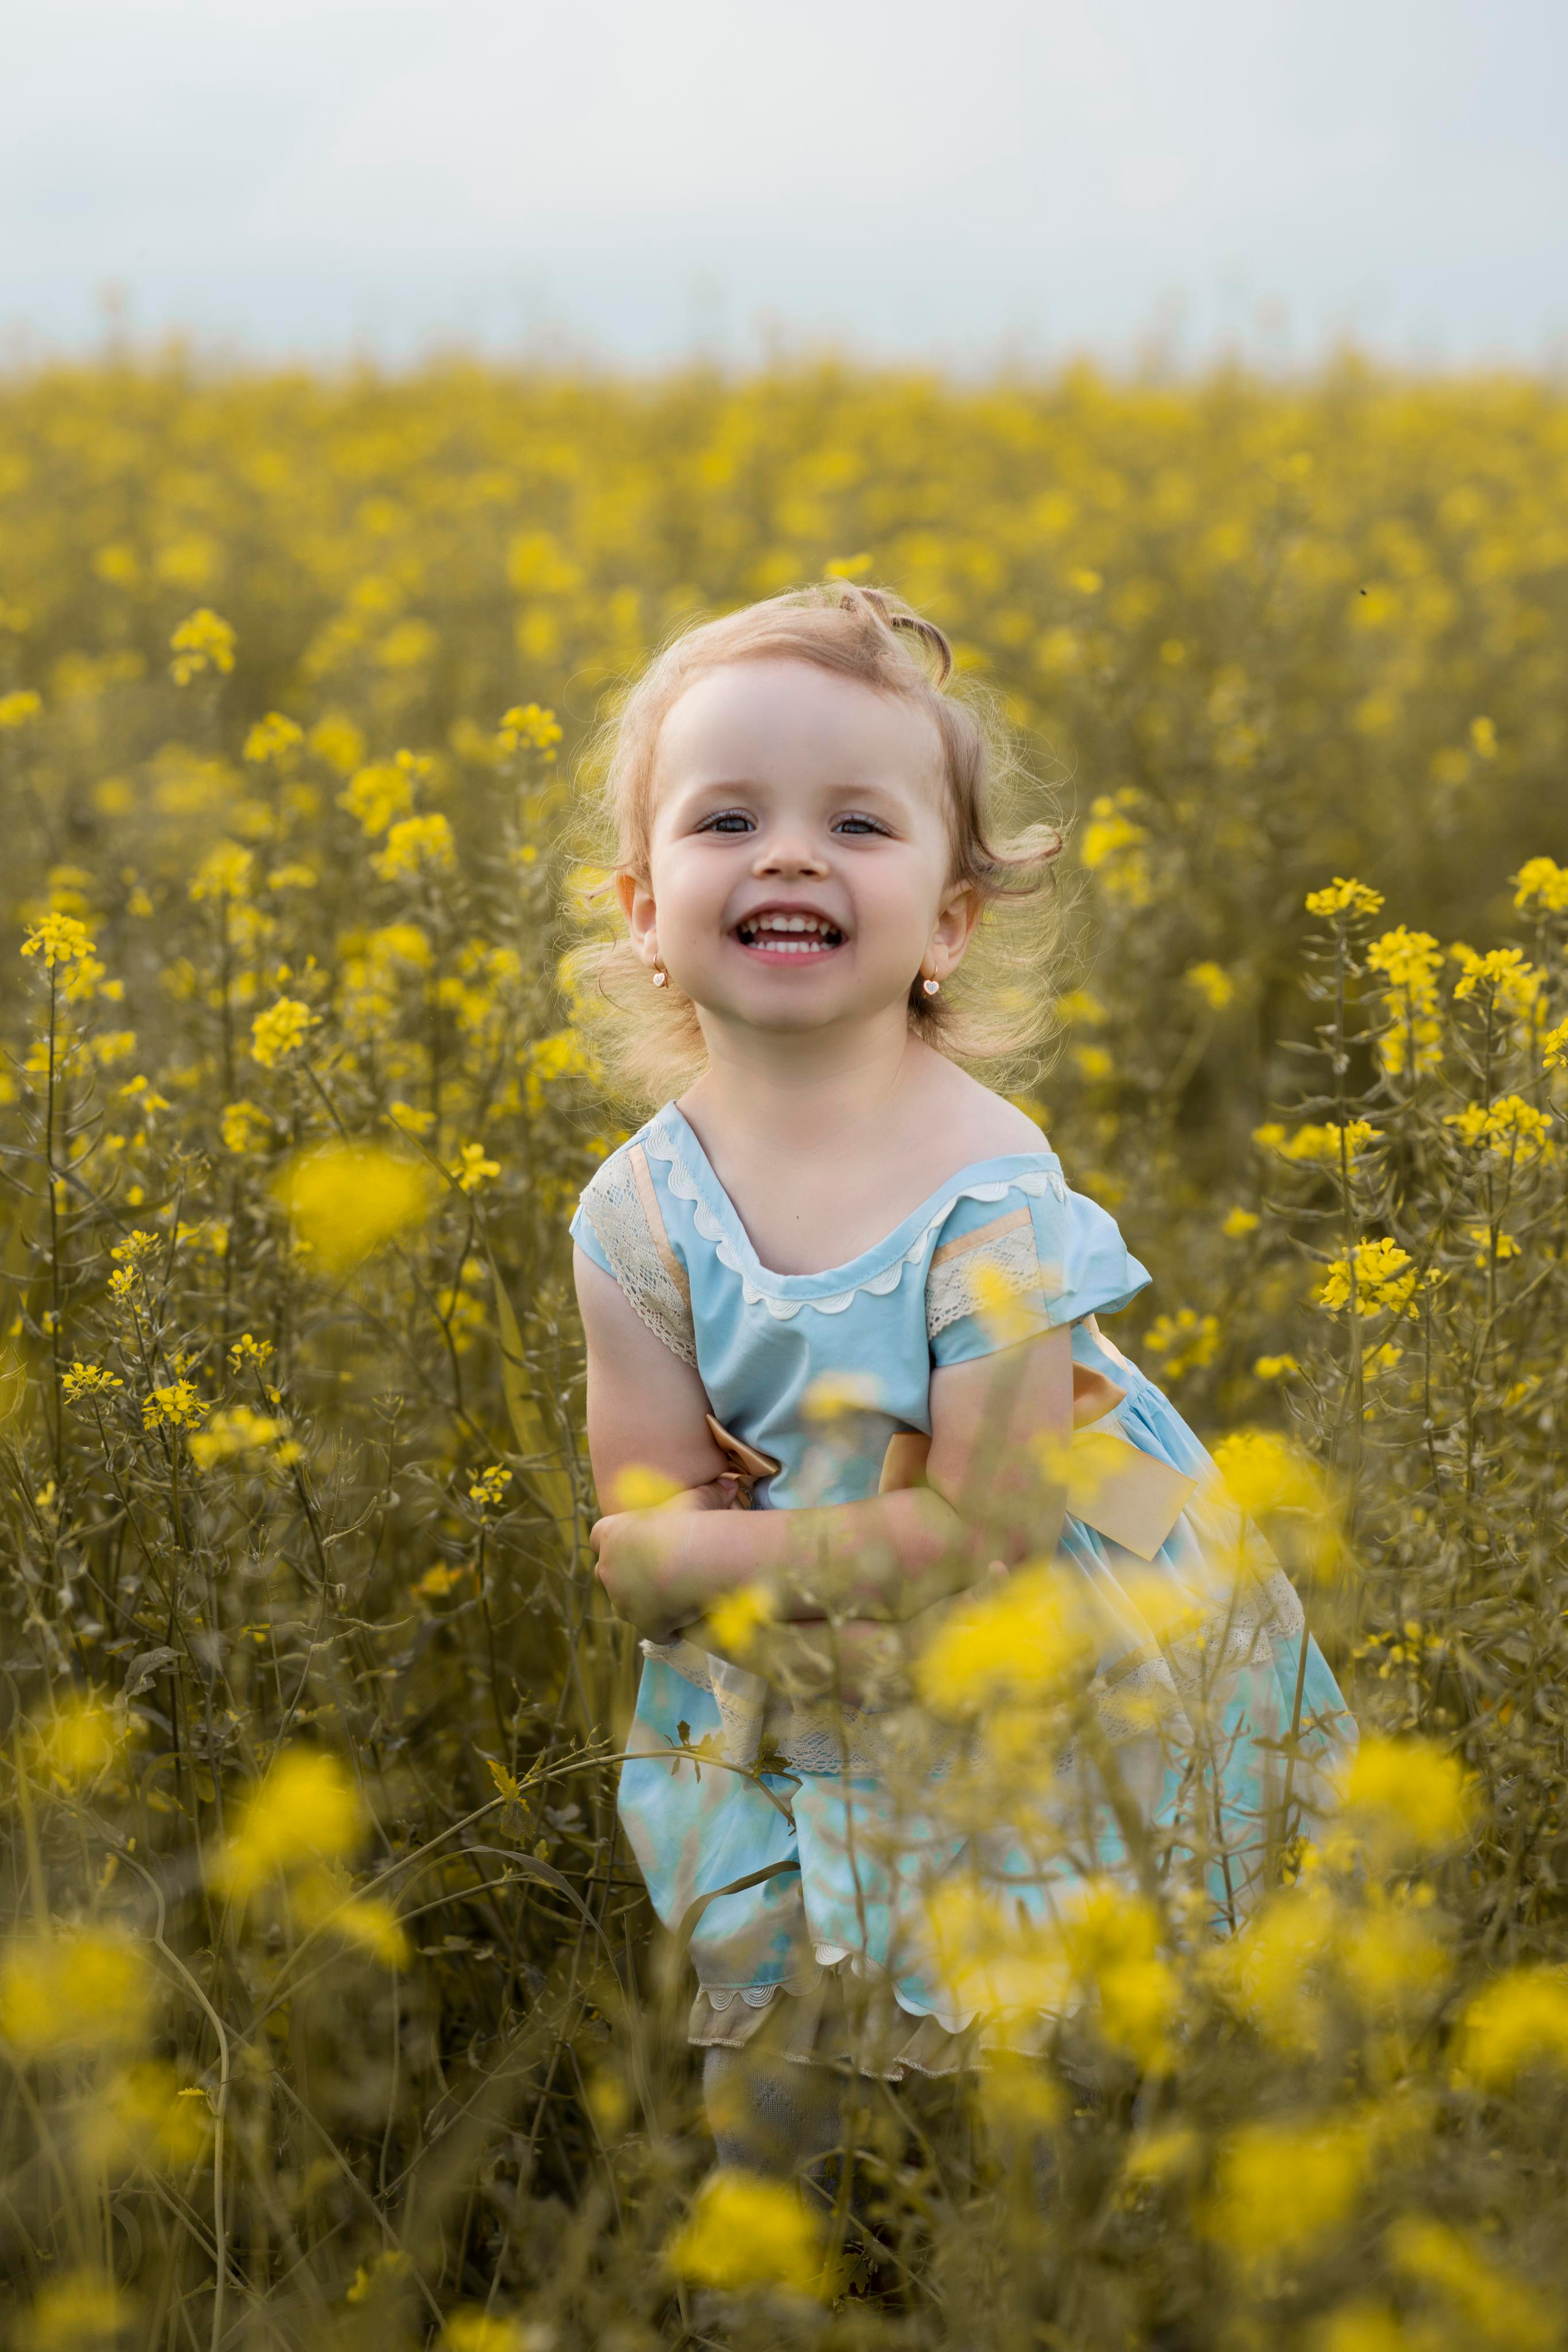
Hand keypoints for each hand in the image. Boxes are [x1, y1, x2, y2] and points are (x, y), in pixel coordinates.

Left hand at [591, 1479, 741, 1637]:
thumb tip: (728, 1484)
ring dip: (643, 1604)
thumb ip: (706, 1493)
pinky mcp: (643, 1624)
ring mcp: (622, 1600)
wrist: (697, 1559)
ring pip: (626, 1605)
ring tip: (672, 1599)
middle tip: (655, 1573)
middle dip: (626, 1575)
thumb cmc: (691, 1522)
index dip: (618, 1541)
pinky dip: (668, 1628)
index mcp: (610, 1533)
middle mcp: (608, 1568)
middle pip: (607, 1573)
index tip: (635, 1542)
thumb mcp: (696, 1500)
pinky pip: (654, 1630)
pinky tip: (686, 1622)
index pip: (599, 1537)